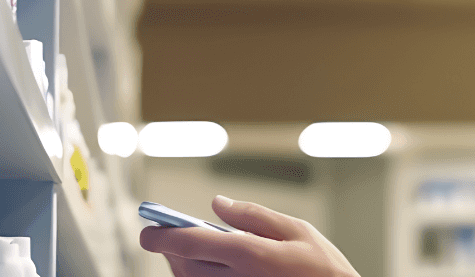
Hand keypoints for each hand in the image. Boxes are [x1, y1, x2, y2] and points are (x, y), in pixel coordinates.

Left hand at [139, 195, 359, 276]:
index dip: (162, 235)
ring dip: (182, 267)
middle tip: (167, 235)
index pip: (189, 243)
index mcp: (250, 255)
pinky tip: (204, 270)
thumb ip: (254, 215)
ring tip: (185, 252)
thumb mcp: (298, 231)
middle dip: (171, 250)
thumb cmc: (325, 270)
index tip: (148, 230)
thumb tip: (218, 204)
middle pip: (185, 266)